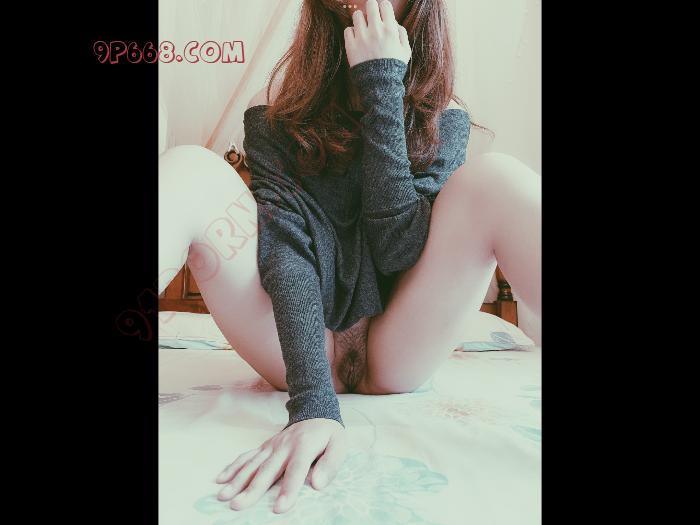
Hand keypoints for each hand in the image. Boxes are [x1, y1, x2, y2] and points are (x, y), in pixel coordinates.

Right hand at [215, 418, 347, 513]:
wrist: (315, 412)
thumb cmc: (328, 435)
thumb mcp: (340, 445)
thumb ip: (331, 464)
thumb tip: (318, 484)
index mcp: (304, 446)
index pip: (295, 471)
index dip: (287, 490)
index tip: (279, 509)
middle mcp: (284, 445)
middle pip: (267, 470)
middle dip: (252, 489)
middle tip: (237, 505)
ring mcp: (272, 445)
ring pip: (252, 464)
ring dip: (237, 480)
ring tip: (223, 495)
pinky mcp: (265, 446)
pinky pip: (247, 456)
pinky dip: (233, 467)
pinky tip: (221, 479)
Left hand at [344, 0, 411, 67]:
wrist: (380, 84)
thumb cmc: (394, 68)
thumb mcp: (405, 51)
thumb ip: (402, 34)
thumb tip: (394, 22)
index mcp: (390, 30)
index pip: (385, 4)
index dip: (383, 8)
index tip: (382, 14)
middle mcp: (375, 31)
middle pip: (370, 4)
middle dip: (371, 8)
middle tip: (371, 16)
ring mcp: (362, 38)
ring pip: (356, 15)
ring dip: (360, 19)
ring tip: (363, 28)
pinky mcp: (351, 46)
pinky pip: (348, 29)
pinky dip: (352, 32)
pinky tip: (357, 39)